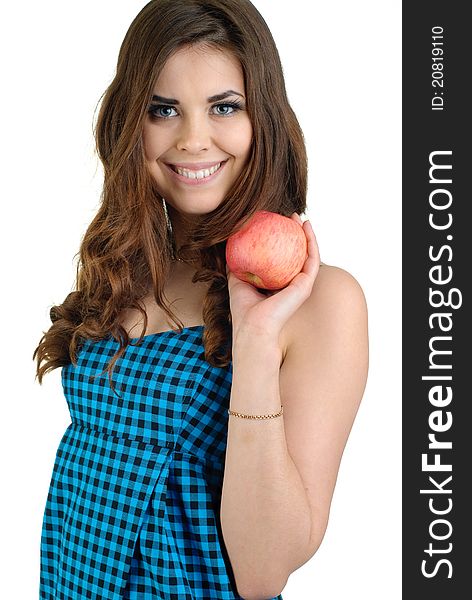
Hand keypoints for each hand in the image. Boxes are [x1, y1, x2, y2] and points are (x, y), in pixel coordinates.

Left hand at [226, 212, 319, 343]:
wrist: (252, 327)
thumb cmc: (244, 309)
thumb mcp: (238, 280)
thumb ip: (238, 265)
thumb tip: (232, 246)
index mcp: (280, 284)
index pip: (285, 259)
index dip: (283, 241)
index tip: (278, 223)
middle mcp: (294, 284)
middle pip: (299, 255)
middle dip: (297, 234)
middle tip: (291, 217)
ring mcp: (302, 285)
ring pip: (310, 254)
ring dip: (308, 234)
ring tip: (300, 218)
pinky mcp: (306, 285)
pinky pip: (312, 258)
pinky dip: (311, 241)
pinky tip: (306, 227)